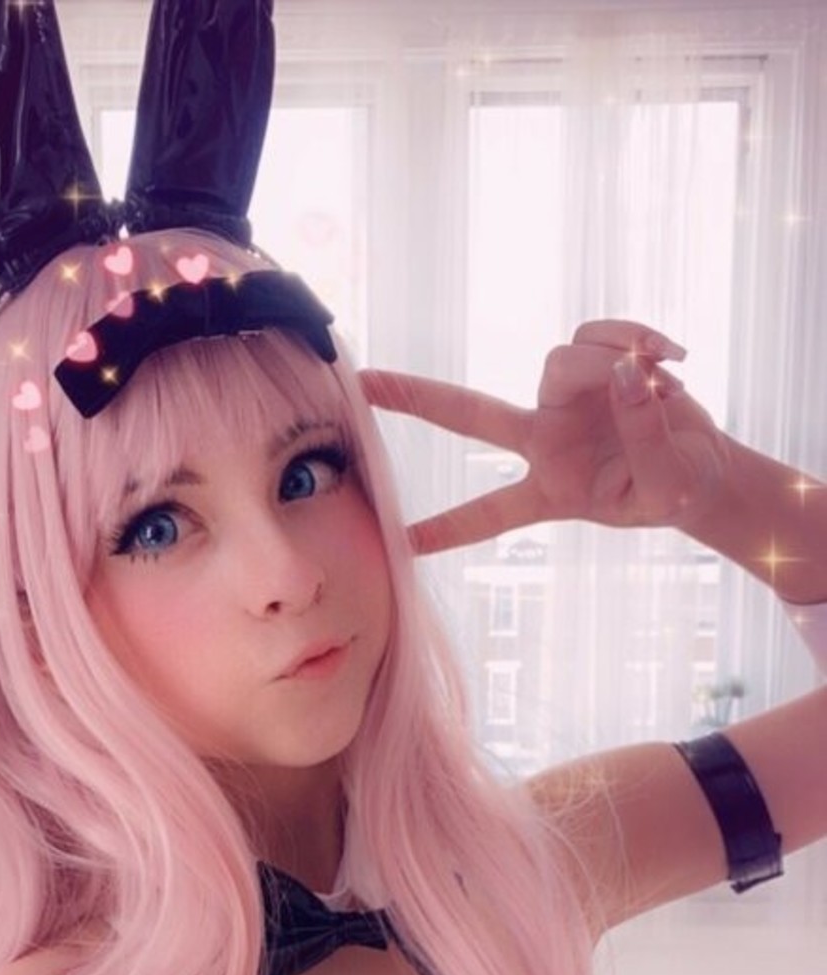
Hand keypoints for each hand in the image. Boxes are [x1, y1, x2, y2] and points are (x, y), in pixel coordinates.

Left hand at [360, 320, 733, 555]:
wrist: (703, 468)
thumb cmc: (675, 491)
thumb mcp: (665, 486)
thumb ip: (644, 437)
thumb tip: (624, 376)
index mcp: (549, 490)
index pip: (486, 515)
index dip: (445, 530)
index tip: (399, 544)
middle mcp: (544, 442)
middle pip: (470, 415)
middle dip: (417, 398)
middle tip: (363, 382)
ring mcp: (565, 401)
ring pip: (560, 362)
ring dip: (612, 363)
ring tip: (663, 382)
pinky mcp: (596, 365)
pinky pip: (597, 335)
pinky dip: (636, 337)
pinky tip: (671, 357)